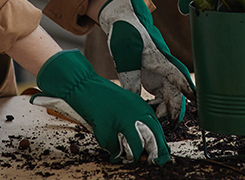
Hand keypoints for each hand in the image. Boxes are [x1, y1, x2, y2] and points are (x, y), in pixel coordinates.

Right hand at [29, 50, 169, 163]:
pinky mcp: (108, 132)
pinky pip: (112, 149)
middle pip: (151, 144)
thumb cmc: (105, 95)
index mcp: (143, 109)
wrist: (84, 85)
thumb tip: (148, 143)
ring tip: (121, 153)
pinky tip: (104, 137)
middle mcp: (136, 117)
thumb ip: (140, 119)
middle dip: (148, 155)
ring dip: (129, 155)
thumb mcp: (130, 103)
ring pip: (134, 150)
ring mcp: (122, 124)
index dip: (159, 148)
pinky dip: (109, 148)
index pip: (159, 134)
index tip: (155, 156)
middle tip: (142, 158)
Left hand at [98, 0, 193, 119]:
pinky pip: (161, 96)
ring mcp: (160, 73)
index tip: (196, 99)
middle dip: (177, 108)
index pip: (177, 75)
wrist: (123, 23)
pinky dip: (157, 106)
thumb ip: (131, 80)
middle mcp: (164, 67)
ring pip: (169, 96)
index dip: (186, 87)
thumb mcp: (125, 58)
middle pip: (176, 90)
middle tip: (172, 125)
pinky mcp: (153, 78)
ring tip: (155, 121)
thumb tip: (136, 103)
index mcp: (160, 59)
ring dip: (165, 109)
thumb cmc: (126, 35)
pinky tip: (148, 111)